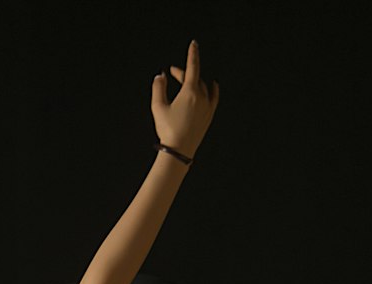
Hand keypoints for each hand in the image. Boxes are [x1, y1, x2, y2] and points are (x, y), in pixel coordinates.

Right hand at [151, 39, 219, 158]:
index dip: (192, 54)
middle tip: (173, 73)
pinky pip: (214, 97)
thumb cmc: (168, 130)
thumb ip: (158, 88)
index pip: (193, 67)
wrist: (179, 151)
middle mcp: (202, 97)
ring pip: (204, 87)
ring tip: (190, 79)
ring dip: (196, 81)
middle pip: (195, 78)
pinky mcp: (209, 116)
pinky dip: (213, 89)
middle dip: (184, 74)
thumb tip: (160, 76)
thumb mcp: (158, 107)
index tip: (193, 44)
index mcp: (190, 92)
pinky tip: (213, 86)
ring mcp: (207, 107)